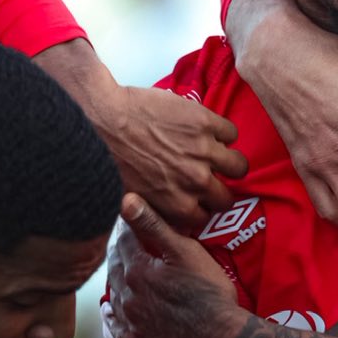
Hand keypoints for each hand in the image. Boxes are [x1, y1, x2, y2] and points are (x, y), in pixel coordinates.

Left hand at [103, 86, 249, 228]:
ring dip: (231, 162)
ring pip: (238, 165)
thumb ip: (151, 209)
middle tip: (212, 178)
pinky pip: (230, 133)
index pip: (204, 218)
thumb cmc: (106, 158)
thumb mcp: (127, 198)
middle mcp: (195, 183)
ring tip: (221, 154)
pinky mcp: (205, 123)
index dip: (200, 207)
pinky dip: (224, 132)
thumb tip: (156, 212)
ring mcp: (203, 152)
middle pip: (226, 197)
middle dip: (220, 190)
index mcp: (177, 206)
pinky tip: (211, 129)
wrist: (99, 119)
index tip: (197, 199)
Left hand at [104, 194, 249, 337]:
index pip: (124, 240)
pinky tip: (110, 311)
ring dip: (115, 281)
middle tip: (123, 241)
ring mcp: (133, 323)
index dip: (128, 226)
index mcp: (137, 270)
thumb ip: (154, 225)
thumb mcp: (185, 251)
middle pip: (115, 267)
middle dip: (119, 252)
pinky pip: (118, 330)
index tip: (130, 218)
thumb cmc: (209, 292)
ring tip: (119, 270)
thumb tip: (126, 199)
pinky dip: (112, 318)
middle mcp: (128, 297)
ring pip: (114, 295)